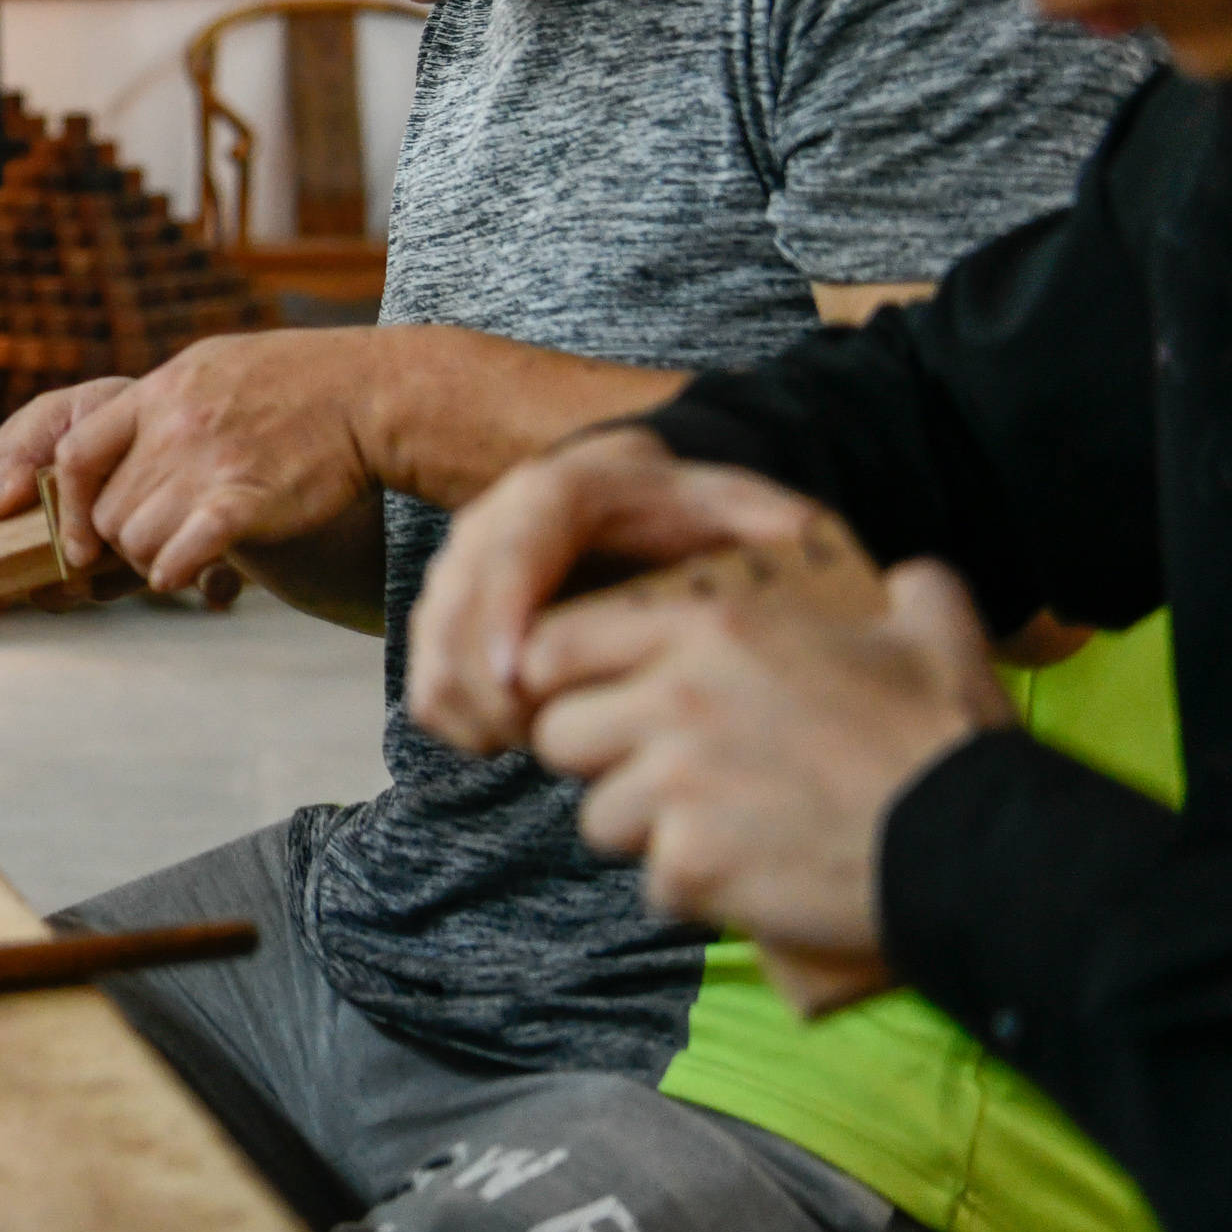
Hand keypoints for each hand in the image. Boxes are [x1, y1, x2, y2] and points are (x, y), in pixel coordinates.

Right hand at [0, 378, 130, 614]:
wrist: (172, 431)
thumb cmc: (95, 417)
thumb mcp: (50, 421)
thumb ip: (19, 458)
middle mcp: (14, 536)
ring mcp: (55, 560)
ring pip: (36, 593)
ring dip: (48, 580)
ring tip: (80, 549)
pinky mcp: (102, 576)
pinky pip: (90, 592)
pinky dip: (97, 578)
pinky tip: (109, 555)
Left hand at [63, 330, 395, 593]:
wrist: (372, 393)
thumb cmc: (298, 380)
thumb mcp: (215, 365)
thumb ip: (164, 399)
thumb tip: (126, 432)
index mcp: (159, 391)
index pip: (76, 450)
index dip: (68, 502)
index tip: (77, 536)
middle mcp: (173, 427)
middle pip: (107, 510)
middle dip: (121, 541)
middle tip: (154, 547)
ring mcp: (208, 464)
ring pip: (136, 539)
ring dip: (152, 560)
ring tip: (180, 557)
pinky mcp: (246, 501)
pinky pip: (182, 552)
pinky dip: (175, 572)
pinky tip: (187, 576)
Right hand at [407, 427, 837, 754]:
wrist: (649, 513)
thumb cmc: (703, 527)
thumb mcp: (752, 516)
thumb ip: (786, 532)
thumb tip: (806, 551)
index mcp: (573, 486)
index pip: (519, 538)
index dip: (507, 608)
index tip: (524, 680)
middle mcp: (501, 514)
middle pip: (457, 597)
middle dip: (486, 681)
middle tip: (543, 742)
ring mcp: (468, 562)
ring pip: (432, 639)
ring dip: (470, 703)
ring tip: (536, 745)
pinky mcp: (452, 607)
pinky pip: (425, 668)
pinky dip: (454, 713)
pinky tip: (509, 740)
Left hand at [524, 557, 1010, 1014]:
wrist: (978, 847)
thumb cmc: (949, 737)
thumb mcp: (931, 628)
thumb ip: (900, 585)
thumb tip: (900, 576)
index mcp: (709, 631)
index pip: (556, 644)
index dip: (564, 675)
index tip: (594, 698)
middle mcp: (674, 702)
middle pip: (560, 735)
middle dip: (598, 758)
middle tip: (655, 774)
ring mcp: (676, 788)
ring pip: (598, 816)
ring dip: (642, 829)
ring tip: (709, 829)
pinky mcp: (692, 866)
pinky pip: (653, 883)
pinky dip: (691, 890)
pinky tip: (746, 877)